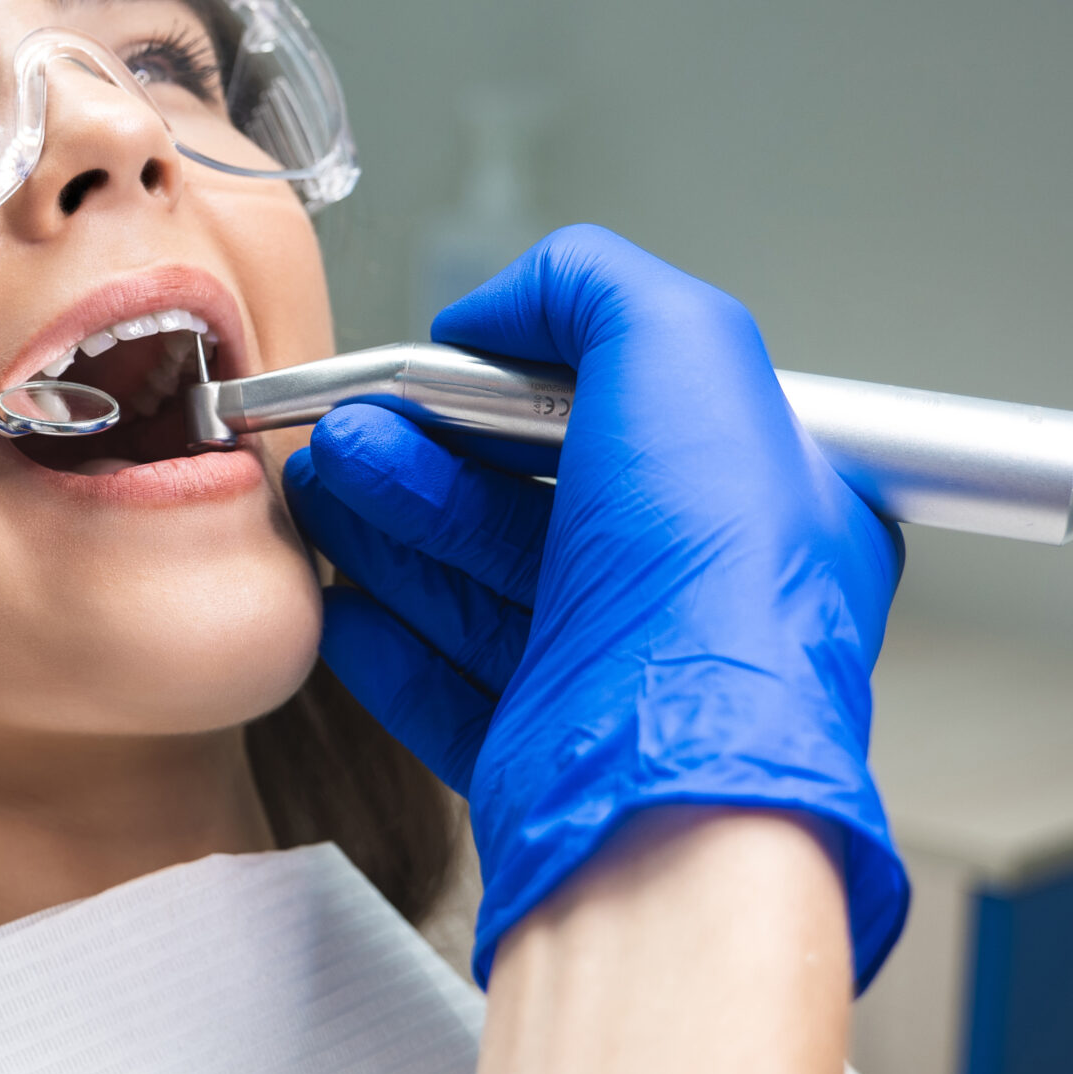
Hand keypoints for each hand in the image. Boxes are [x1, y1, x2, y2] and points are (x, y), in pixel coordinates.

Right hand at [282, 225, 906, 984]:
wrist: (668, 786)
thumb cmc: (711, 591)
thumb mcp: (684, 350)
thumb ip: (592, 287)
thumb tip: (500, 307)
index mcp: (753, 501)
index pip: (616, 414)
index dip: (510, 387)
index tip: (431, 373)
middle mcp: (686, 593)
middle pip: (525, 498)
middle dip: (421, 451)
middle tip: (345, 428)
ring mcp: (611, 677)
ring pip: (474, 584)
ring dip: (386, 528)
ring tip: (319, 489)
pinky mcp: (542, 751)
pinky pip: (444, 685)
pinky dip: (383, 641)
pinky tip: (343, 606)